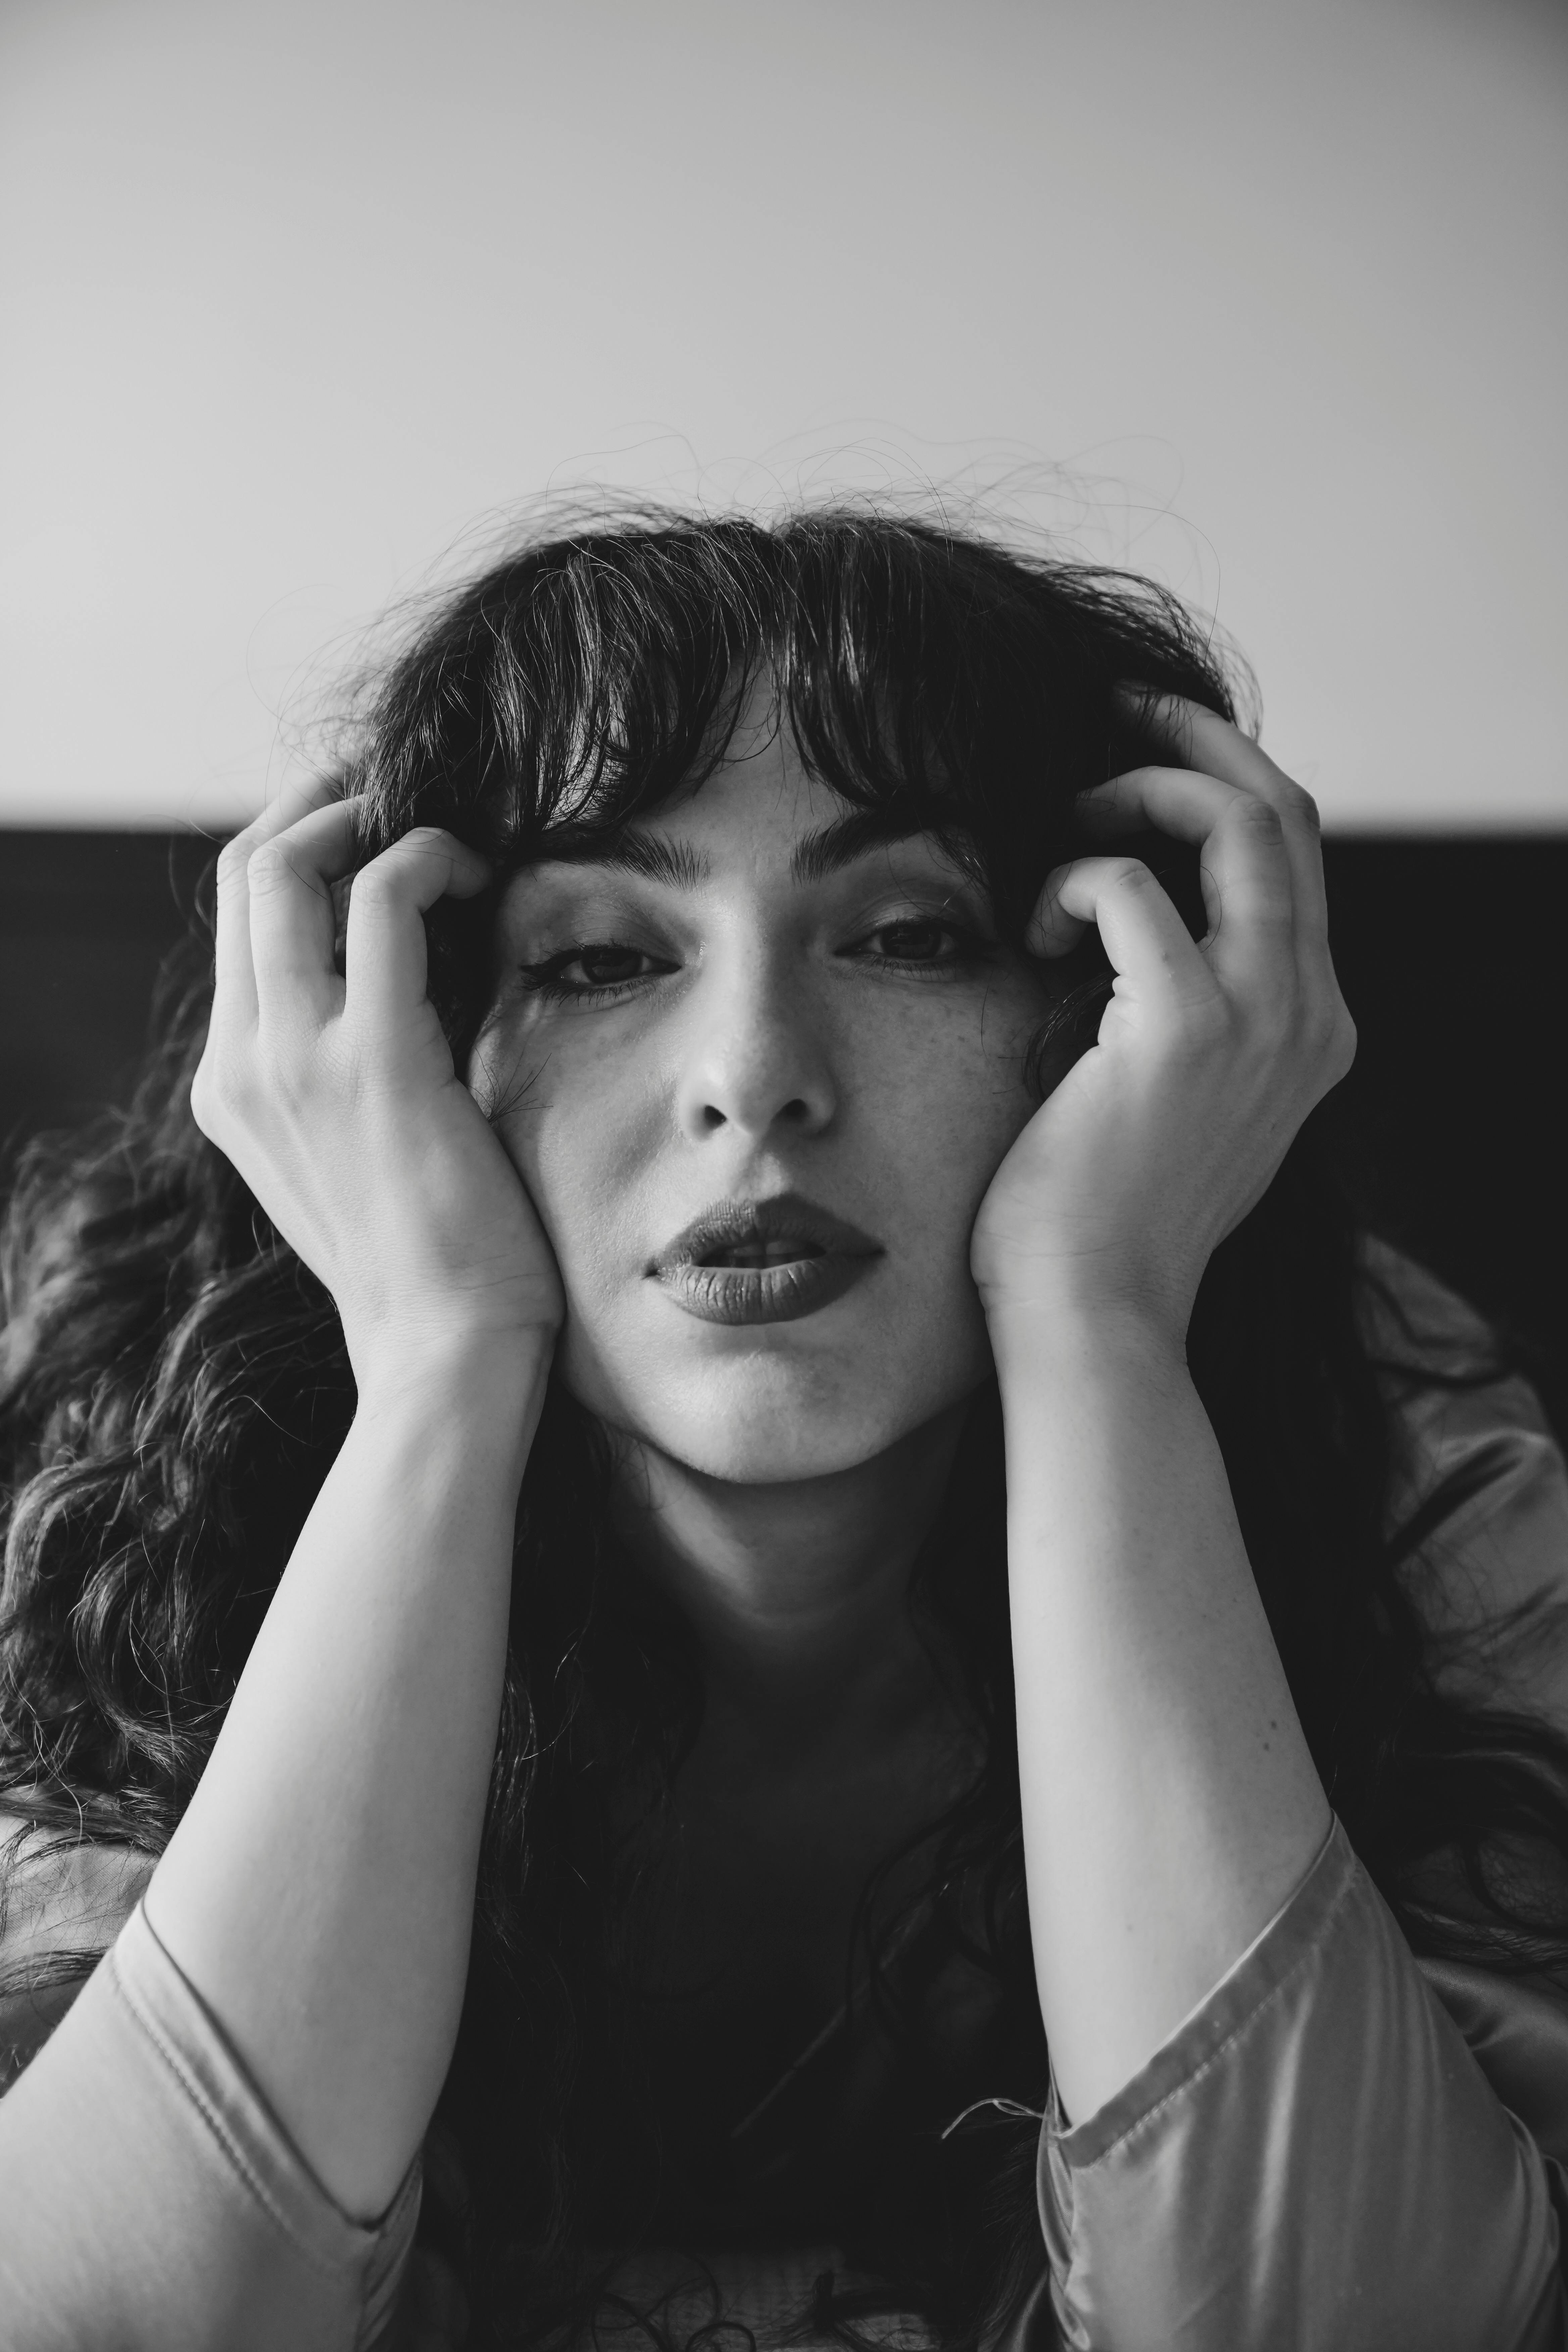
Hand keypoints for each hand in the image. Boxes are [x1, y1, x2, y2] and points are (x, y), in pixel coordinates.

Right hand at [191, 778, 565, 1392]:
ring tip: (443, 825)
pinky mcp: (373, 1060)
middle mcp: (242, 1063)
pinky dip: (426, 856)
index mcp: (232, 1085)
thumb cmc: (431, 1255)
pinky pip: (380, 897)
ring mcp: (294, 1060)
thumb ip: (350, 1064)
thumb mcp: (358, 1148)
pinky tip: (477, 872)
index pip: (238, 919)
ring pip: (285, 863)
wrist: (446, 1353)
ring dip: (365, 816)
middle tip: (399, 791)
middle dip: (317, 803)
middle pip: (243, 870)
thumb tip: (406, 971)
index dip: (299, 845)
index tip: (374, 825)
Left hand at [970, 694, 1355, 1345]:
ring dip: (1134, 796)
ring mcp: (1261, 1020)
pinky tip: (1032, 931)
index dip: (1223, 783)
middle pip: (1284, 813)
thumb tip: (1137, 922)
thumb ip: (1187, 1008)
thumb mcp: (1172, 1095)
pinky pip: (1131, 887)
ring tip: (1061, 827)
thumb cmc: (1099, 1210)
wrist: (1092, 1313)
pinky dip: (1073, 881)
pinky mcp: (1184, 1029)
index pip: (1294, 860)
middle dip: (1195, 743)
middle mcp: (1311, 1016)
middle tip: (1111, 709)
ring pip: (1235, 823)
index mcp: (1314, 1030)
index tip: (1143, 747)